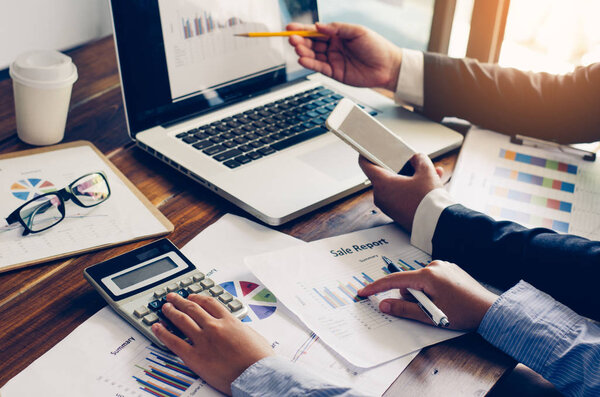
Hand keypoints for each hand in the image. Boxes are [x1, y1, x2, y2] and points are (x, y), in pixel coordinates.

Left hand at [151, 293, 273, 394]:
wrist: (257, 375)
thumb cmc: (260, 359)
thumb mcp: (254, 335)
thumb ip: (240, 329)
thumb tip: (236, 328)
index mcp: (229, 320)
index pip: (209, 303)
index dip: (198, 298)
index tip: (192, 297)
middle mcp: (214, 326)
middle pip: (193, 308)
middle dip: (181, 301)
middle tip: (173, 298)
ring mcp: (203, 340)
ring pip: (182, 320)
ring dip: (171, 312)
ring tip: (164, 308)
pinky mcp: (195, 356)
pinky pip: (174, 342)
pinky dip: (163, 333)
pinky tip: (156, 327)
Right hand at [286, 22, 402, 90]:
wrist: (388, 66)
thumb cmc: (376, 46)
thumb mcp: (357, 31)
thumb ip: (337, 29)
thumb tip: (318, 26)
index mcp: (337, 35)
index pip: (316, 31)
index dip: (302, 29)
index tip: (290, 28)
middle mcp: (333, 47)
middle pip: (311, 44)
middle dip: (300, 41)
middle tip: (292, 39)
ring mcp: (333, 60)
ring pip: (313, 56)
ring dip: (303, 52)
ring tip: (297, 49)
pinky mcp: (334, 73)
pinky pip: (319, 67)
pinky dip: (310, 64)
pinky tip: (302, 60)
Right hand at [358, 260, 497, 330]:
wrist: (490, 310)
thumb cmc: (463, 313)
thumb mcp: (430, 316)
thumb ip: (404, 310)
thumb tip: (384, 305)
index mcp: (428, 276)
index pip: (395, 280)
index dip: (377, 287)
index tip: (363, 292)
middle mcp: (434, 266)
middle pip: (409, 282)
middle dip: (411, 297)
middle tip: (428, 310)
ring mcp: (443, 266)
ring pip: (420, 281)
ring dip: (423, 294)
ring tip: (441, 306)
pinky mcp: (450, 269)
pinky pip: (432, 278)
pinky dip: (432, 289)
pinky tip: (446, 299)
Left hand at [359, 154, 443, 231]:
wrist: (438, 226)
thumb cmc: (429, 202)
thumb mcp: (427, 172)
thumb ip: (419, 159)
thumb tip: (416, 159)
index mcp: (382, 184)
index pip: (366, 165)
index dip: (366, 154)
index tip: (368, 149)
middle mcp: (381, 196)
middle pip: (386, 175)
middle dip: (401, 167)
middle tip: (411, 161)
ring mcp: (388, 207)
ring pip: (396, 186)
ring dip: (410, 178)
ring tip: (429, 173)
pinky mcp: (396, 215)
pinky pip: (401, 196)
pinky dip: (411, 189)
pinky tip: (428, 185)